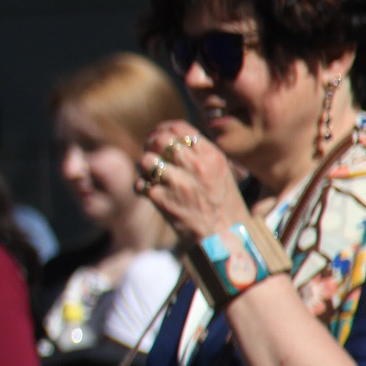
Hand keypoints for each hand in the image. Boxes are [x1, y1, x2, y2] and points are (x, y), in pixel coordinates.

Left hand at [138, 120, 248, 242]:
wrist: (224, 236)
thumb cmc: (223, 202)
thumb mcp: (221, 170)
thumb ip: (200, 153)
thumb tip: (173, 136)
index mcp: (211, 155)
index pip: (179, 128)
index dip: (163, 129)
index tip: (159, 136)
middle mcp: (195, 166)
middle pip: (160, 140)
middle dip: (150, 144)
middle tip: (151, 153)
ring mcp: (178, 183)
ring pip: (146, 161)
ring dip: (144, 166)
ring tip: (150, 173)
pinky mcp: (163, 201)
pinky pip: (140, 184)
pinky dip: (141, 187)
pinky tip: (149, 191)